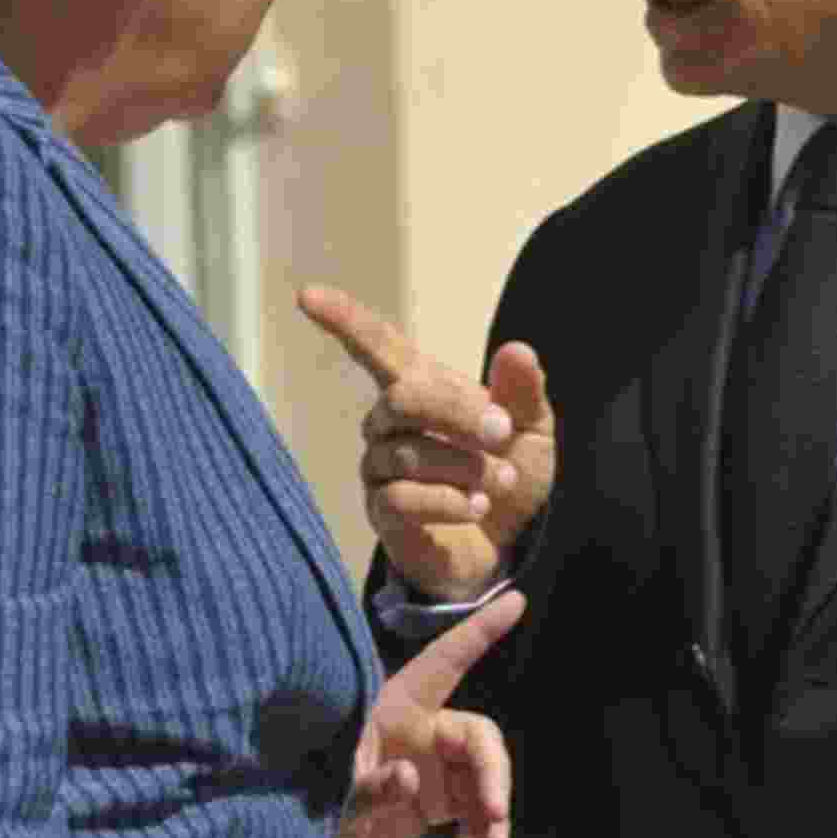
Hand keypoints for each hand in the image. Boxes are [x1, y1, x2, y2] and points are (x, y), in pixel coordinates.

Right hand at [298, 284, 553, 599]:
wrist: (510, 542)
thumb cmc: (512, 471)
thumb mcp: (531, 429)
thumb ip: (522, 393)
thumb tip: (517, 349)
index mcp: (423, 386)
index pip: (376, 345)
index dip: (343, 319)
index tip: (305, 295)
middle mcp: (389, 421)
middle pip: (402, 398)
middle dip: (459, 414)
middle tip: (503, 433)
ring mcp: (379, 465)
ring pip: (407, 452)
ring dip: (465, 466)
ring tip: (501, 481)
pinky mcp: (381, 511)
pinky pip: (401, 498)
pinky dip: (449, 502)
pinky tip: (475, 508)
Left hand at [337, 590, 525, 837]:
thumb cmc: (306, 804)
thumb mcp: (332, 794)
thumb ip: (369, 787)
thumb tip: (411, 777)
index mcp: (395, 706)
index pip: (445, 660)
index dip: (479, 631)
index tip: (516, 598)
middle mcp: (418, 728)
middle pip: (477, 735)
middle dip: (493, 772)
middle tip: (494, 815)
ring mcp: (428, 764)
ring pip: (482, 773)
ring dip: (493, 806)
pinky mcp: (432, 800)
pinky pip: (473, 805)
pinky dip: (481, 826)